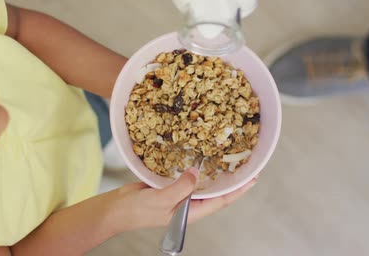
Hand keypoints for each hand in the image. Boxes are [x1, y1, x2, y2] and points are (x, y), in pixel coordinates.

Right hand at [107, 167, 256, 232]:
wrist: (115, 209)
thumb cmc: (136, 211)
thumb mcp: (160, 200)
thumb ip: (180, 188)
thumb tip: (196, 172)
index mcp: (190, 213)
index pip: (221, 201)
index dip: (238, 190)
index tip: (253, 178)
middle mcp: (188, 204)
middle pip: (215, 191)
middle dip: (231, 180)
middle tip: (245, 164)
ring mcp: (179, 194)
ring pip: (202, 182)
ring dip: (214, 172)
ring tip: (228, 158)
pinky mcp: (169, 185)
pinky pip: (187, 175)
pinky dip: (194, 166)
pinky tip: (200, 156)